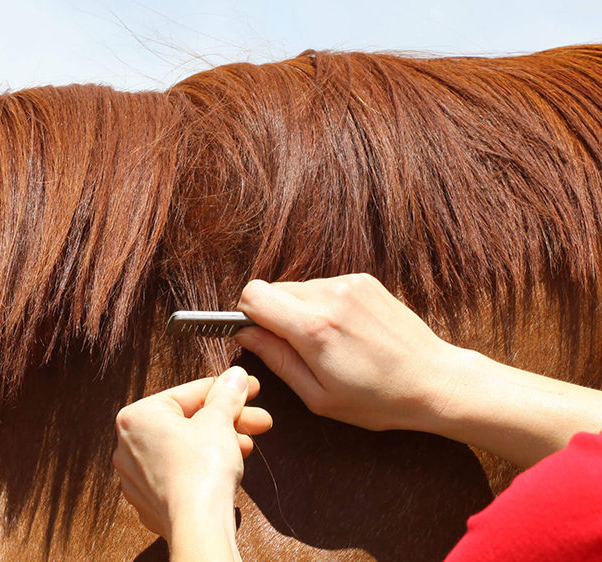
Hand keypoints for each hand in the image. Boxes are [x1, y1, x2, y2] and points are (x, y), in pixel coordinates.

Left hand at [112, 367, 271, 547]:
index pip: (187, 394)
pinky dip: (201, 468)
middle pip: (186, 423)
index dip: (224, 389)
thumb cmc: (202, 468)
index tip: (248, 388)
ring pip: (183, 449)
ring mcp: (135, 477)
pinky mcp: (148, 501)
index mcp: (136, 416)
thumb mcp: (219, 420)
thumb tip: (236, 376)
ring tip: (247, 446)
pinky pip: (177, 474)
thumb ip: (226, 394)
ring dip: (217, 443)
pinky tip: (227, 466)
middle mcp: (126, 445)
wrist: (198, 524)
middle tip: (257, 420)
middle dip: (226, 421)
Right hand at [234, 274, 459, 431]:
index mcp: (314, 329)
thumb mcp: (318, 396)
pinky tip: (345, 332)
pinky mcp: (364, 280)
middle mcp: (330, 297)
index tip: (255, 335)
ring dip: (299, 311)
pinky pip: (323, 287)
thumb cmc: (377, 399)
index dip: (245, 315)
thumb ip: (276, 360)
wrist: (434, 381)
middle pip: (272, 289)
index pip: (253, 296)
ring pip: (298, 288)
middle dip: (273, 315)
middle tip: (294, 348)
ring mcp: (349, 284)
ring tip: (327, 343)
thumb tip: (244, 334)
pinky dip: (323, 306)